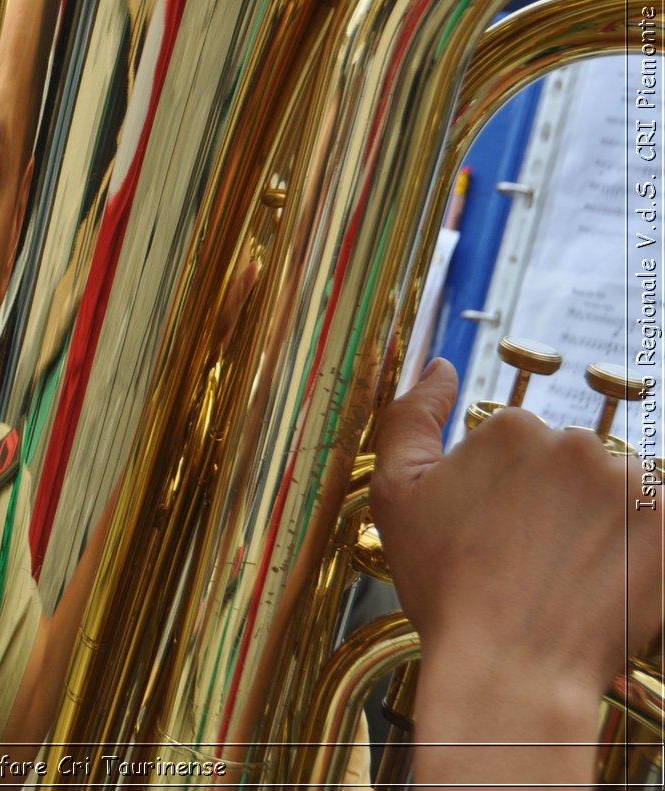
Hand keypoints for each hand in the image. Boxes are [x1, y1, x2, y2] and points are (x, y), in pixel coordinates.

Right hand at [371, 359, 662, 692]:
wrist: (511, 668)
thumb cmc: (448, 589)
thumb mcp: (396, 497)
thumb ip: (410, 418)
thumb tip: (440, 366)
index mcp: (513, 429)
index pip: (518, 441)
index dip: (502, 491)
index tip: (493, 532)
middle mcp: (577, 444)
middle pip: (570, 463)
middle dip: (553, 504)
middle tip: (526, 560)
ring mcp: (631, 485)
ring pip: (615, 492)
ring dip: (597, 524)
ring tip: (565, 576)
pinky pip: (655, 520)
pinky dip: (634, 546)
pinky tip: (601, 579)